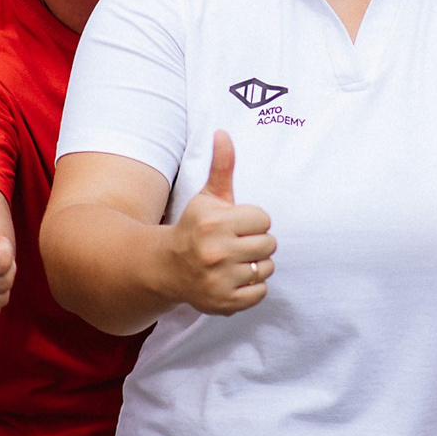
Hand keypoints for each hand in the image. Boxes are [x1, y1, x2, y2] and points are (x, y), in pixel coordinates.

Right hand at [170, 132, 272, 314]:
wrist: (167, 267)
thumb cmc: (195, 228)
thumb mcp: (207, 197)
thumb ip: (222, 166)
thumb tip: (223, 132)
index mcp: (214, 223)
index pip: (264, 219)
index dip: (253, 221)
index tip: (236, 226)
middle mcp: (216, 251)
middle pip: (269, 244)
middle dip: (257, 243)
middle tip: (237, 245)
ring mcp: (220, 279)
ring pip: (267, 268)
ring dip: (256, 265)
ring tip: (236, 262)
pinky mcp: (224, 302)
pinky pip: (260, 293)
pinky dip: (253, 288)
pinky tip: (235, 279)